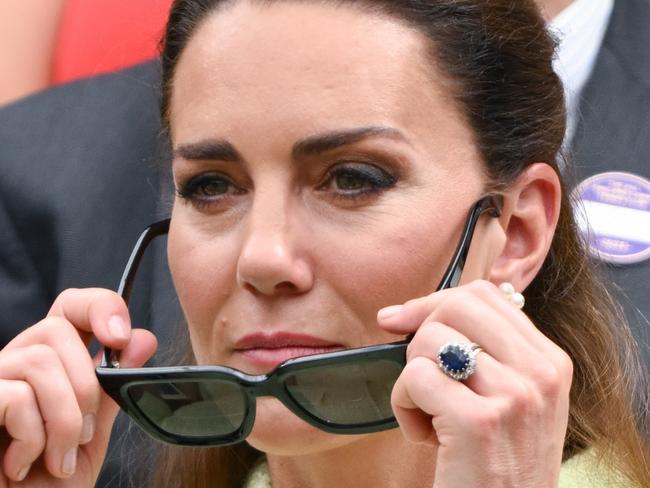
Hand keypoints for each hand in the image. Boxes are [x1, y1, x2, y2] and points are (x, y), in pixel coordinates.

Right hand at [0, 288, 156, 486]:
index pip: (69, 306)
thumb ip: (112, 388)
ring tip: (59, 458)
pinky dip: (33, 436)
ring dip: (64, 419)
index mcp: (46, 364)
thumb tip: (142, 339)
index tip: (121, 338)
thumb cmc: (47, 486)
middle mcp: (12, 364)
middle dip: (85, 386)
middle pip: (56, 329)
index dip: (99, 306)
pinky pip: (15, 395)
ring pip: (39, 361)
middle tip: (83, 435)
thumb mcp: (89, 435)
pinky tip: (23, 464)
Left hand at [379, 280, 571, 487]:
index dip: (435, 304)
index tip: (406, 321)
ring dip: (411, 379)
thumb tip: (402, 312)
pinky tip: (423, 435)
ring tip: (430, 416)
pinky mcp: (478, 421)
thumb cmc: (495, 461)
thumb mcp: (509, 400)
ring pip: (429, 339)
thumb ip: (481, 350)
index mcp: (549, 361)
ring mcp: (514, 396)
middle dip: (420, 333)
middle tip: (421, 375)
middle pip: (456, 306)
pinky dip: (403, 406)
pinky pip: (414, 377)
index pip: (485, 295)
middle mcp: (540, 373)